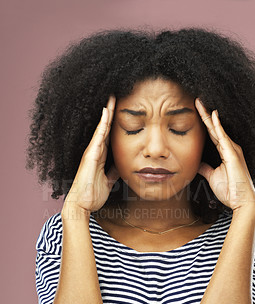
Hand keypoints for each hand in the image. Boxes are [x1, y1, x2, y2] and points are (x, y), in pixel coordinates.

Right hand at [62, 96, 119, 216]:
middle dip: (111, 112)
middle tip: (116, 96)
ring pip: (101, 128)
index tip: (121, 110)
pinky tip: (106, 112)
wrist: (82, 206)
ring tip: (112, 97)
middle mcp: (95, 151)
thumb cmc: (93, 194)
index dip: (115, 123)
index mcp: (100, 157)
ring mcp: (92, 152)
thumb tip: (120, 167)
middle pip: (105, 128)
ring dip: (107, 113)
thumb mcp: (108, 181)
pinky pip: (98, 137)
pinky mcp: (90, 156)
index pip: (109, 135)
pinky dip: (102, 124)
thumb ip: (113, 172)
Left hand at [195, 98, 254, 212]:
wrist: (240, 202)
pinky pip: (223, 137)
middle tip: (196, 100)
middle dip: (205, 114)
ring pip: (218, 129)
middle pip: (214, 128)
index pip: (211, 133)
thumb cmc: (229, 190)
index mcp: (225, 151)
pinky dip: (218, 126)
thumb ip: (205, 168)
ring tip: (200, 102)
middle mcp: (229, 147)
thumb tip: (196, 163)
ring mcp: (232, 150)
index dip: (203, 122)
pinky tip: (213, 115)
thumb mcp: (211, 176)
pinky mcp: (233, 154)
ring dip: (209, 115)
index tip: (195, 110)